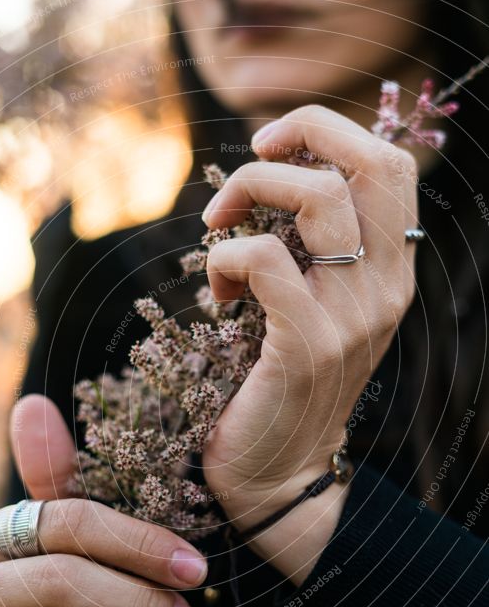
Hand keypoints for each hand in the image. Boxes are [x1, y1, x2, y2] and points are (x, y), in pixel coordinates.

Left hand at [201, 106, 417, 581]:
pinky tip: (216, 293)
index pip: (390, 166)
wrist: (278, 473)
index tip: (272, 148)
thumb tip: (270, 183)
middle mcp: (385, 289)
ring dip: (251, 193)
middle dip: (301, 135)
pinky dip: (224, 260)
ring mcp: (352, 318)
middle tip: (249, 164)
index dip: (329, 133)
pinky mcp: (308, 345)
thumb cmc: (282, 383)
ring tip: (218, 231)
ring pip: (318, 198)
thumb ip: (314, 252)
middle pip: (369, 163)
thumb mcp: (315, 309)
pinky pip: (263, 261)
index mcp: (390, 273)